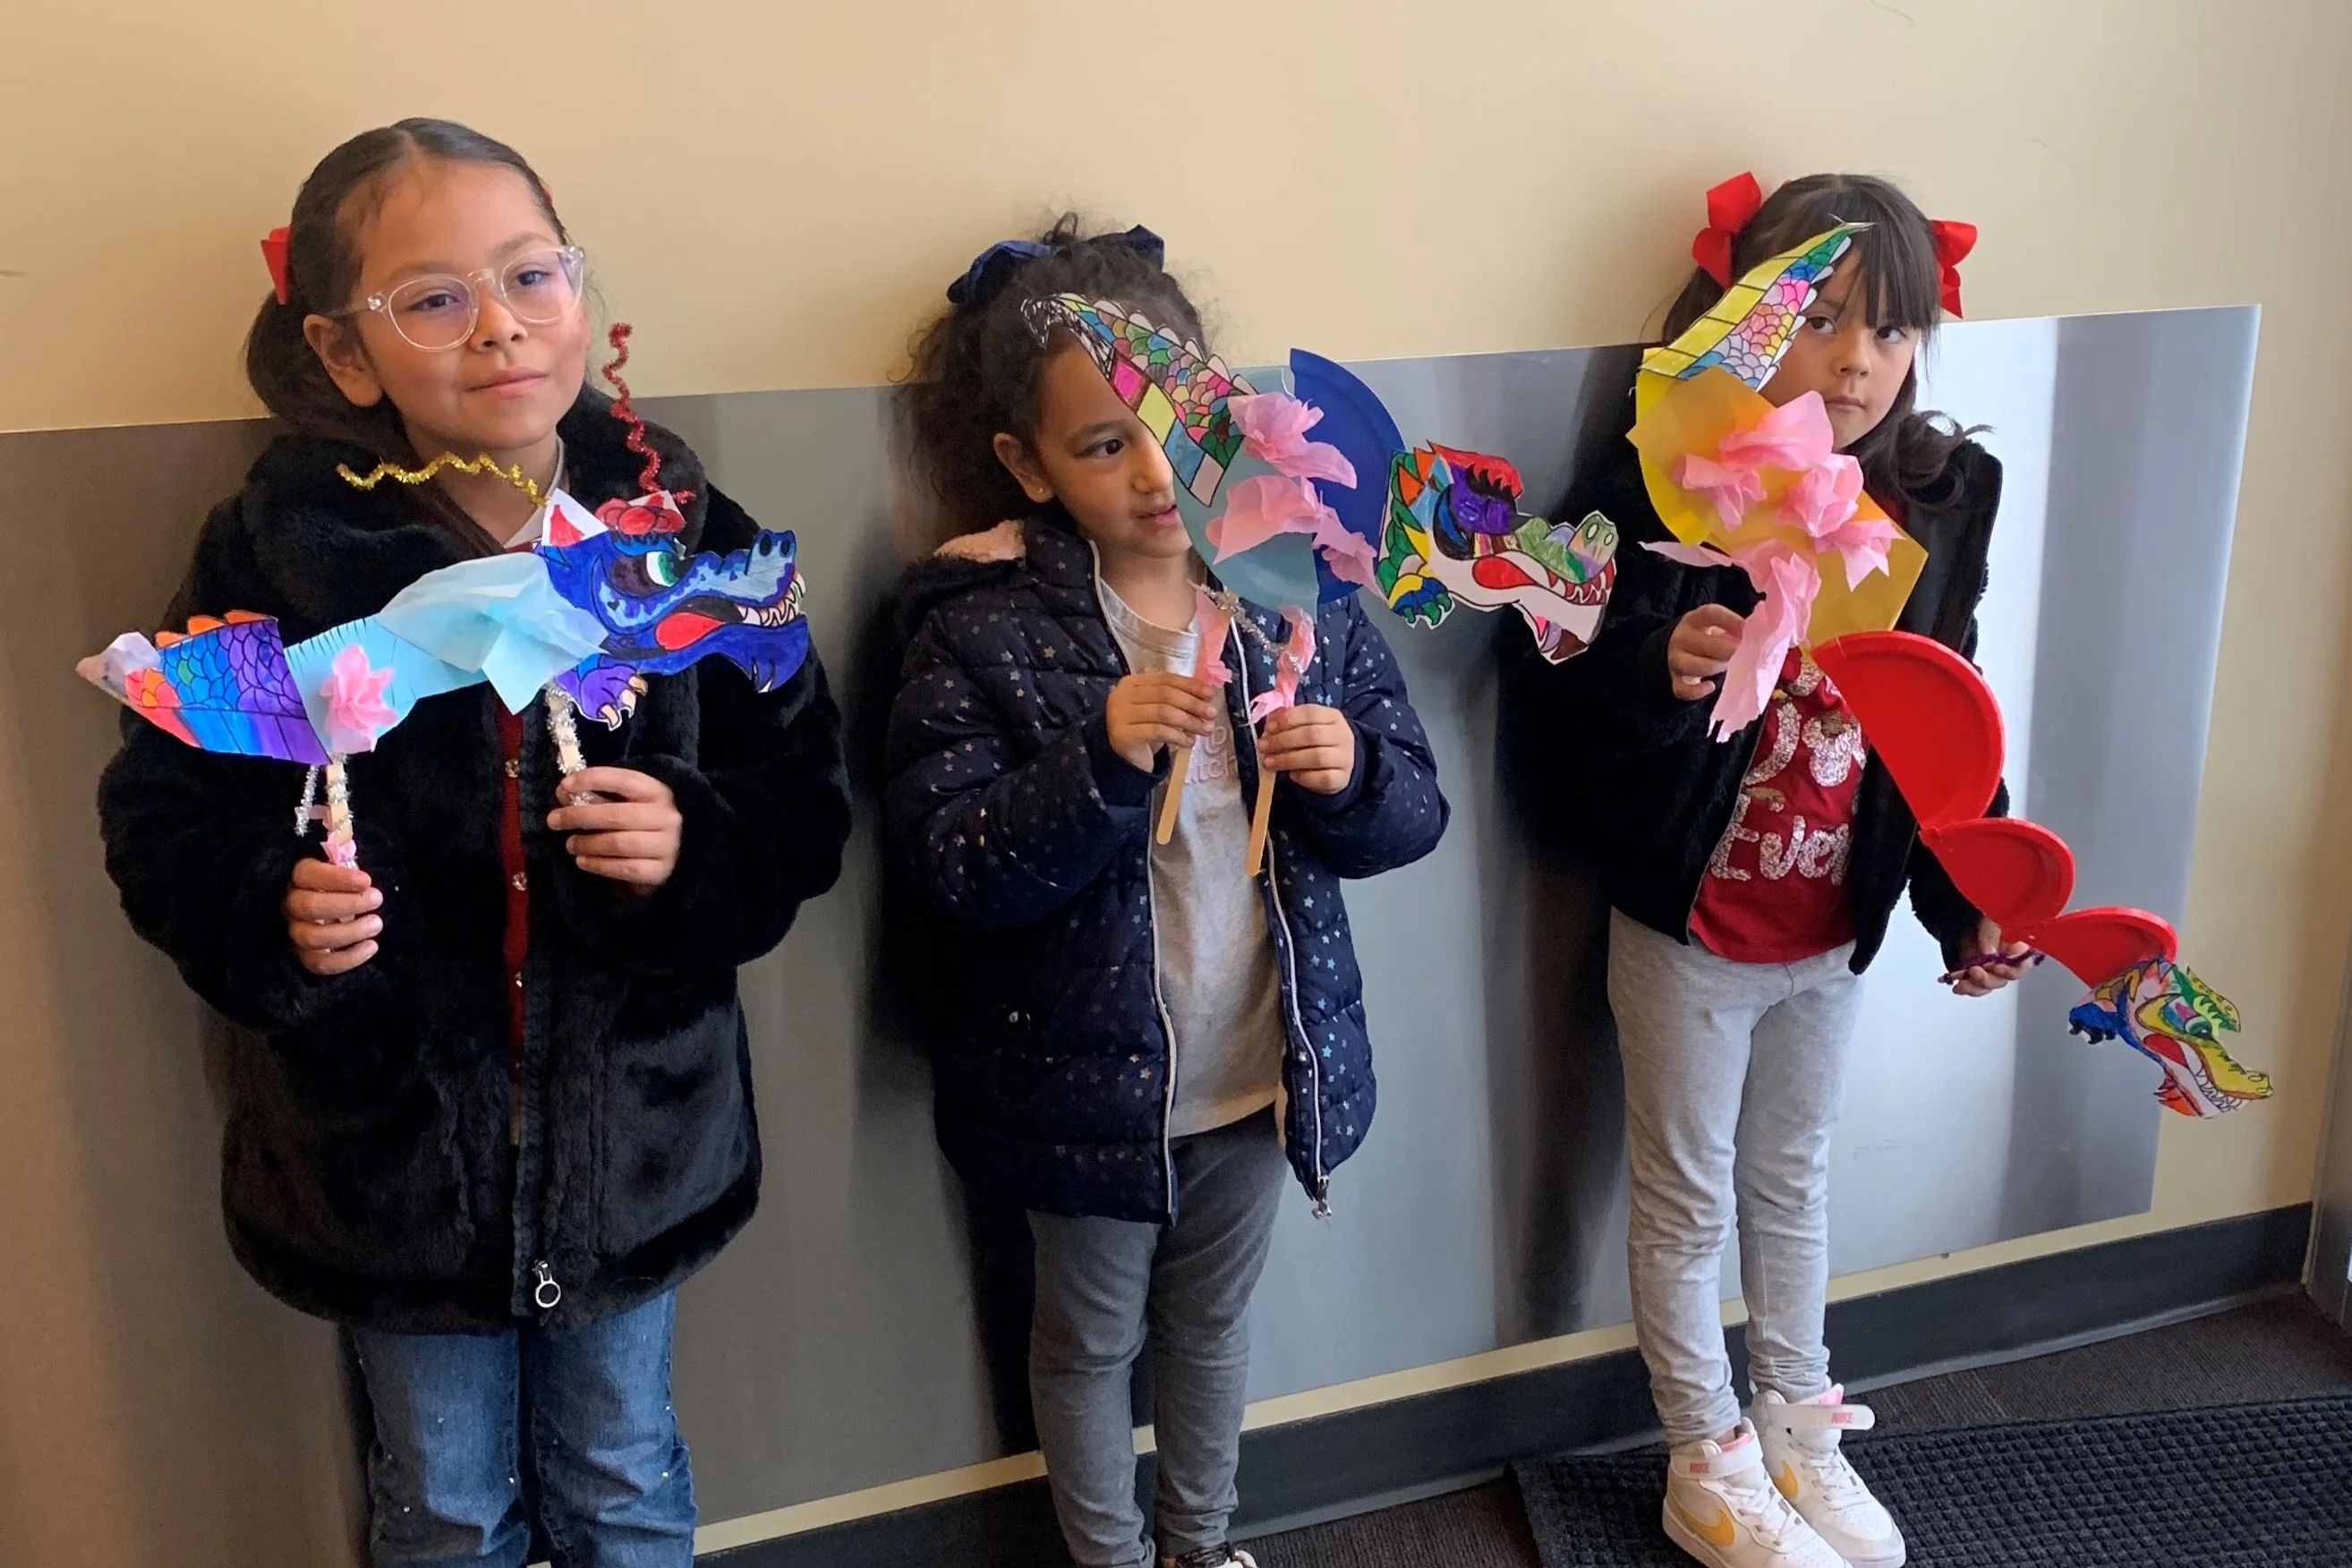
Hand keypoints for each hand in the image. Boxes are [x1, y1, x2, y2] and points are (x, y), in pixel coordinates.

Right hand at [283, 858, 381, 974]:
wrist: (330, 908)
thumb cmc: (339, 884)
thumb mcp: (340, 867)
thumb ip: (344, 860)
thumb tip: (351, 846)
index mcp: (296, 877)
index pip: (307, 874)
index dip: (337, 878)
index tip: (366, 880)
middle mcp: (289, 905)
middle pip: (309, 906)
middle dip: (347, 903)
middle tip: (377, 898)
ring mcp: (294, 932)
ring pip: (313, 937)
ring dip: (350, 932)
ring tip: (377, 923)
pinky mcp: (305, 956)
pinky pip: (320, 964)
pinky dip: (348, 959)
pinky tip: (371, 946)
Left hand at [548, 767, 682, 890]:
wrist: (665, 858)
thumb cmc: (637, 825)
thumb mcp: (621, 805)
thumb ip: (594, 797)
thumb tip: (563, 791)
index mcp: (657, 793)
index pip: (625, 780)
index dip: (594, 780)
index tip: (565, 785)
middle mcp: (666, 817)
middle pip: (617, 815)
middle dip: (580, 816)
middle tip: (553, 820)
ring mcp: (667, 845)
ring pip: (619, 843)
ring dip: (587, 843)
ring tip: (570, 844)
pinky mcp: (660, 871)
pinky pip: (623, 868)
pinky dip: (598, 865)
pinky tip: (582, 861)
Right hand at [1103, 673, 1216, 772]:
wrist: (1123, 758)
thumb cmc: (1144, 729)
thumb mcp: (1159, 708)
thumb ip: (1176, 698)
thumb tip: (1207, 694)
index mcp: (1131, 682)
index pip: (1165, 678)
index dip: (1189, 685)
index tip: (1210, 694)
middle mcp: (1121, 695)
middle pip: (1165, 694)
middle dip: (1192, 703)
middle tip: (1212, 714)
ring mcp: (1120, 715)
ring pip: (1163, 713)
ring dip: (1189, 721)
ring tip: (1206, 729)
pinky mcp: (1123, 735)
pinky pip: (1158, 731)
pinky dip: (1178, 736)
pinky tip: (1190, 742)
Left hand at [1257, 704, 1355, 794]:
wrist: (1339, 766)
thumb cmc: (1317, 743)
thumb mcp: (1306, 727)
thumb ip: (1288, 722)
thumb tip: (1269, 723)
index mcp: (1333, 717)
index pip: (1310, 713)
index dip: (1287, 719)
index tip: (1268, 728)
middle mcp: (1342, 735)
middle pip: (1312, 735)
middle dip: (1282, 740)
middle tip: (1262, 747)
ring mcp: (1344, 757)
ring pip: (1316, 757)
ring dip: (1287, 760)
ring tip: (1268, 762)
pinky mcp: (1342, 778)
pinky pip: (1321, 778)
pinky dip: (1303, 777)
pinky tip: (1291, 775)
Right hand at [1667, 605, 1744, 700]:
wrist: (1680, 652)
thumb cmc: (1708, 639)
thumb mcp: (1718, 627)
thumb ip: (1735, 630)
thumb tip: (1759, 636)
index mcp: (1694, 620)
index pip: (1710, 614)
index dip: (1730, 620)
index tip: (1747, 628)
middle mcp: (1681, 638)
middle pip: (1702, 643)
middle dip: (1728, 650)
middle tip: (1745, 654)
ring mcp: (1675, 660)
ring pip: (1693, 666)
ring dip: (1716, 667)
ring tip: (1730, 667)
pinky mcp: (1675, 681)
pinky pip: (1683, 689)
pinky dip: (1697, 691)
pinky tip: (1711, 686)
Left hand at [1947, 920, 2034, 996]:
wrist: (1968, 917)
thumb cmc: (1986, 913)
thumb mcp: (1990, 917)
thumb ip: (1991, 933)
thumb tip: (1989, 951)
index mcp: (2019, 945)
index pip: (2024, 963)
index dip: (2012, 969)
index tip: (1996, 967)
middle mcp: (2009, 959)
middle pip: (2006, 978)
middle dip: (1989, 979)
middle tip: (1975, 971)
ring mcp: (1995, 967)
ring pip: (1991, 985)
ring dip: (1976, 986)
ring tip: (1962, 983)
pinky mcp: (1981, 972)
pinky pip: (1978, 985)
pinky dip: (1968, 987)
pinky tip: (1958, 987)